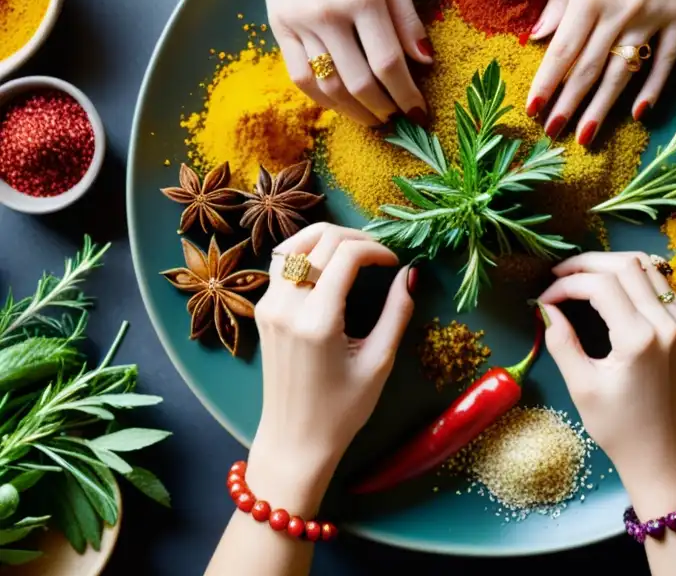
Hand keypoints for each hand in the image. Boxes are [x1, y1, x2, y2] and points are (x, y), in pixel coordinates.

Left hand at [245, 223, 413, 514]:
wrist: (294, 440)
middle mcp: (286, 306)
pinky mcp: (263, 310)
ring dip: (327, 238)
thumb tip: (411, 273)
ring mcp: (268, 306)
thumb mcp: (378, 362)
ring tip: (355, 251)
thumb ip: (397, 313)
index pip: (346, 254)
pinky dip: (306, 252)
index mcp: (317, 320)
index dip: (376, 249)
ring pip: (294, 244)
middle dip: (356, 238)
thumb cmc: (342, 411)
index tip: (395, 262)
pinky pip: (282, 263)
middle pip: (320, 240)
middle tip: (380, 254)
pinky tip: (329, 265)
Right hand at [251, 0, 431, 124]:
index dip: (407, 96)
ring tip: (373, 117)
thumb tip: (424, 62)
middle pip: (359, 83)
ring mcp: (298, 21)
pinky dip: (321, 98)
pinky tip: (340, 103)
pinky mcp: (277, 24)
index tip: (419, 113)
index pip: (389, 64)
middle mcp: (327, 13)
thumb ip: (407, 16)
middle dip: (384, 109)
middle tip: (399, 120)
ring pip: (328, 87)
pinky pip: (298, 76)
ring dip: (354, 112)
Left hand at [525, 0, 675, 145]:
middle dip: (568, 103)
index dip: (547, 82)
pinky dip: (653, 87)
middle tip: (553, 133)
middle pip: (590, 68)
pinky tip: (638, 113)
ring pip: (624, 71)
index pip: (564, 50)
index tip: (533, 108)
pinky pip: (667, 60)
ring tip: (586, 135)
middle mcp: (621, 9)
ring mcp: (655, 15)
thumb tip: (539, 38)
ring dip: (603, 106)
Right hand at [537, 252, 675, 511]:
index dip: (567, 284)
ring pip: (646, 267)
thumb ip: (561, 341)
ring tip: (581, 277)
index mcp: (639, 338)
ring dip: (611, 265)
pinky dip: (635, 279)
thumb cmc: (620, 429)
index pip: (600, 284)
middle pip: (625, 264)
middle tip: (559, 275)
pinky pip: (662, 285)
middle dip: (586, 263)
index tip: (545, 297)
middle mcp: (667, 322)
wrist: (665, 456)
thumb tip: (545, 308)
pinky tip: (614, 291)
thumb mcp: (582, 387)